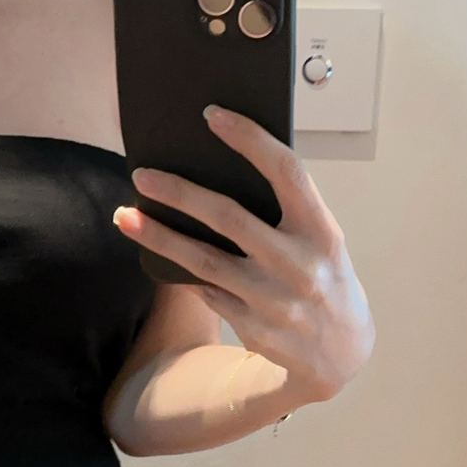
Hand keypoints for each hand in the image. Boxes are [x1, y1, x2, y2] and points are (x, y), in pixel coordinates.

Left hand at [114, 104, 374, 404]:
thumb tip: (220, 170)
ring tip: (125, 216)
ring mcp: (274, 300)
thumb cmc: (323, 276)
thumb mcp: (322, 239)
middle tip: (141, 175)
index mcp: (321, 230)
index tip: (213, 116)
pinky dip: (186, 272)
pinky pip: (207, 291)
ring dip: (159, 237)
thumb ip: (286, 210)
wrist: (341, 351)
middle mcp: (299, 264)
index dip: (250, 140)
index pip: (286, 172)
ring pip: (203, 261)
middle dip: (179, 193)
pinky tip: (164, 255)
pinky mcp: (253, 327)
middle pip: (228, 218)